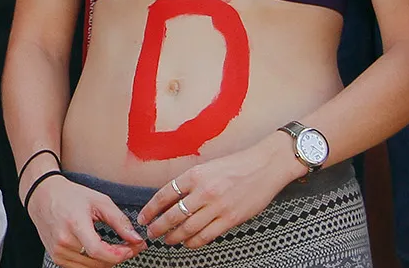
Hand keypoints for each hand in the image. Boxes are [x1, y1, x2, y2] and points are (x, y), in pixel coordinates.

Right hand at [30, 172, 144, 264]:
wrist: (42, 195)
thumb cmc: (69, 196)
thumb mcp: (99, 201)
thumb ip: (120, 221)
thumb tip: (136, 239)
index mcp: (74, 224)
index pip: (98, 251)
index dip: (119, 254)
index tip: (131, 248)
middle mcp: (64, 241)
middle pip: (99, 262)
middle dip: (119, 256)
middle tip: (130, 245)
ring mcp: (58, 251)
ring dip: (107, 260)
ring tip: (115, 247)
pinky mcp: (57, 257)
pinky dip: (95, 262)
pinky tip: (100, 250)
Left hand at [137, 139, 299, 248]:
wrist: (264, 166)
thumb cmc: (236, 165)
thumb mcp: (206, 167)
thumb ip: (190, 182)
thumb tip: (172, 199)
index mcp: (194, 175)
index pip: (164, 194)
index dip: (151, 208)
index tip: (144, 217)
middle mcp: (203, 191)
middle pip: (173, 214)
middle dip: (159, 226)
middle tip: (151, 232)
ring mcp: (217, 207)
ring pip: (188, 228)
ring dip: (174, 237)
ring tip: (168, 240)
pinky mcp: (231, 219)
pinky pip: (207, 235)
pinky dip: (194, 242)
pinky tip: (188, 243)